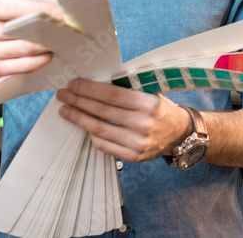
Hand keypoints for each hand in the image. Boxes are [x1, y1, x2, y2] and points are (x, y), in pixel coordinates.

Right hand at [0, 0, 59, 82]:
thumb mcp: (1, 11)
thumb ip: (22, 7)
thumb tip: (54, 10)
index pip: (18, 8)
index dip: (42, 10)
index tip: (58, 13)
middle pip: (25, 29)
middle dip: (49, 28)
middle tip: (64, 28)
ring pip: (28, 48)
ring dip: (48, 44)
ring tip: (59, 40)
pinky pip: (26, 65)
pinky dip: (42, 59)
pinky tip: (48, 54)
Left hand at [55, 79, 192, 161]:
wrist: (179, 134)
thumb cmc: (161, 109)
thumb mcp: (151, 94)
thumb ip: (127, 90)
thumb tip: (95, 84)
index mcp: (149, 104)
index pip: (112, 95)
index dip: (90, 89)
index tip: (74, 84)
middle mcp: (143, 124)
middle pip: (102, 111)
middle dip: (78, 101)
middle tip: (63, 95)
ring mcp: (138, 143)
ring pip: (100, 129)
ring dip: (79, 119)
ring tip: (65, 110)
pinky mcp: (133, 156)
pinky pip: (105, 145)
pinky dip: (92, 134)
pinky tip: (83, 126)